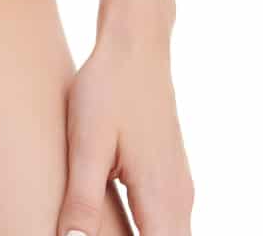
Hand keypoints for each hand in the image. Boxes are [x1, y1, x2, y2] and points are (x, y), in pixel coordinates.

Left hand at [57, 27, 193, 235]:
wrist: (135, 45)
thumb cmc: (107, 88)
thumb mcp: (86, 143)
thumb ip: (83, 200)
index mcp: (160, 196)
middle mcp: (180, 199)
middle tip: (94, 229)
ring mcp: (180, 188)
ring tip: (102, 227)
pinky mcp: (171, 178)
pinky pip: (167, 224)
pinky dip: (147, 232)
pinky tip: (118, 227)